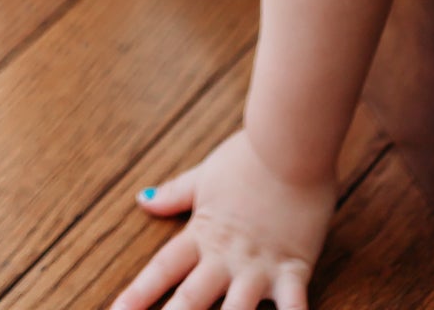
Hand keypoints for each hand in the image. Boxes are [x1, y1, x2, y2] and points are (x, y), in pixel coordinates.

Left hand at [114, 128, 334, 309]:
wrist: (291, 140)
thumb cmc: (249, 155)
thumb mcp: (205, 175)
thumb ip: (175, 194)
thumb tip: (142, 198)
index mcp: (203, 233)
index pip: (163, 269)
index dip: (138, 294)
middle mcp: (226, 256)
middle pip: (192, 300)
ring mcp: (259, 266)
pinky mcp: (294, 268)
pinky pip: (294, 309)